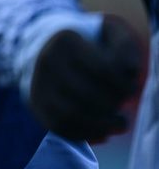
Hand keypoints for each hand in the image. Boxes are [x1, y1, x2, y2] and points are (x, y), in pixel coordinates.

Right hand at [28, 15, 143, 141]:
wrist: (46, 48)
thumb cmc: (87, 43)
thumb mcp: (108, 33)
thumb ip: (124, 46)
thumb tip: (129, 71)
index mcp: (65, 40)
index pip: (102, 69)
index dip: (124, 85)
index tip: (132, 89)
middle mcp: (47, 62)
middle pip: (87, 94)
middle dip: (113, 106)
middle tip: (123, 109)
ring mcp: (38, 84)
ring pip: (70, 114)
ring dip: (101, 126)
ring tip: (118, 125)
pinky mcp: (36, 104)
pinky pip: (59, 127)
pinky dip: (85, 134)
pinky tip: (102, 133)